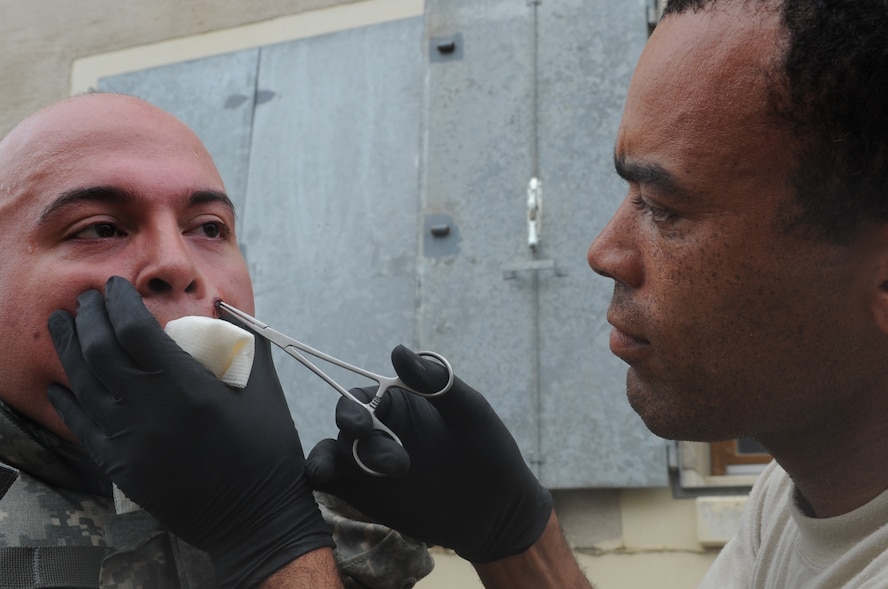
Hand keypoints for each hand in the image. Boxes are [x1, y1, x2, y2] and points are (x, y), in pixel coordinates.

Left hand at [47, 277, 333, 588]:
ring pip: (83, 384)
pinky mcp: (121, 467)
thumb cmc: (268, 449)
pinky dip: (68, 399)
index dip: (120, 302)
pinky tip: (61, 383)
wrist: (256, 515)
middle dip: (89, 317)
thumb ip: (245, 343)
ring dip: (69, 348)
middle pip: (100, 350)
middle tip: (88, 299)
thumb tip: (226, 308)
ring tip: (63, 324)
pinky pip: (82, 426)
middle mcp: (150, 410)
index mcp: (187, 386)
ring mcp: (130, 441)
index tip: (116, 286)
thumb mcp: (265, 388)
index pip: (135, 329)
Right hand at [306, 345, 552, 562]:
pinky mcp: (365, 496)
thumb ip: (435, 383)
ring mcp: (369, 465)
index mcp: (399, 404)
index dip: (353, 408)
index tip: (363, 424)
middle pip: (346, 427)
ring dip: (329, 461)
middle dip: (356, 439)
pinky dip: (318, 480)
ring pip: (331, 454)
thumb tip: (398, 350)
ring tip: (342, 474)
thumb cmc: (488, 452)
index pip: (360, 397)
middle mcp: (379, 430)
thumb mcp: (469, 412)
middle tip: (396, 463)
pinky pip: (331, 484)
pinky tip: (319, 482)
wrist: (497, 512)